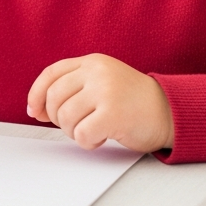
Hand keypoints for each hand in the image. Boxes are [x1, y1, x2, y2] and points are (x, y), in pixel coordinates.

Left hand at [26, 53, 174, 152]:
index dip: (36, 94)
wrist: (171, 113)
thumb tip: (38, 109)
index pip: (51, 74)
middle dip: (59, 118)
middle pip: (54, 98)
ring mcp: (106, 91)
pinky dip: (87, 142)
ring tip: (92, 130)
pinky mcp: (113, 114)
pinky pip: (81, 134)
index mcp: (93, 62)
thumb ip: (74, 88)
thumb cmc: (135, 103)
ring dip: (74, 132)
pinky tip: (101, 138)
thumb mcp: (103, 83)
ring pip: (65, 117)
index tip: (35, 111)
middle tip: (76, 125)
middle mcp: (98, 73)